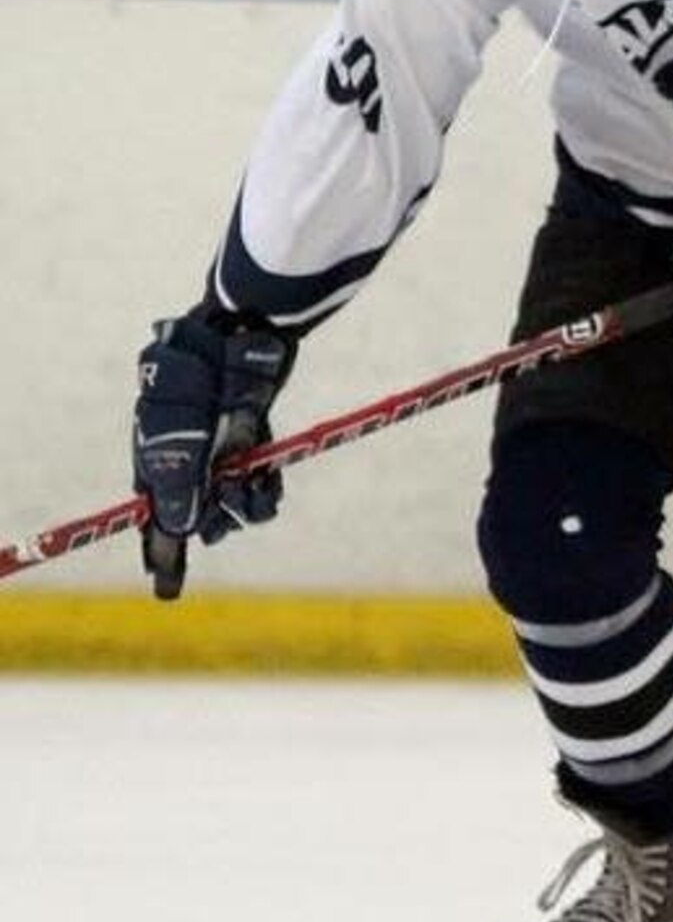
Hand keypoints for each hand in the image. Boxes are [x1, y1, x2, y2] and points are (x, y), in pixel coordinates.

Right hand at [132, 309, 296, 598]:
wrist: (244, 332)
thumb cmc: (200, 375)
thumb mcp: (181, 432)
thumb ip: (180, 480)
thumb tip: (182, 529)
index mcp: (154, 456)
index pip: (155, 515)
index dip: (161, 552)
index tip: (168, 589)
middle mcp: (187, 460)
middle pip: (198, 516)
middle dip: (215, 522)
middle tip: (229, 514)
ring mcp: (221, 453)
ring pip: (234, 506)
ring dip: (244, 507)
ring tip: (253, 487)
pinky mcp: (255, 444)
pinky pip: (260, 486)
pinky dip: (265, 490)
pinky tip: (268, 481)